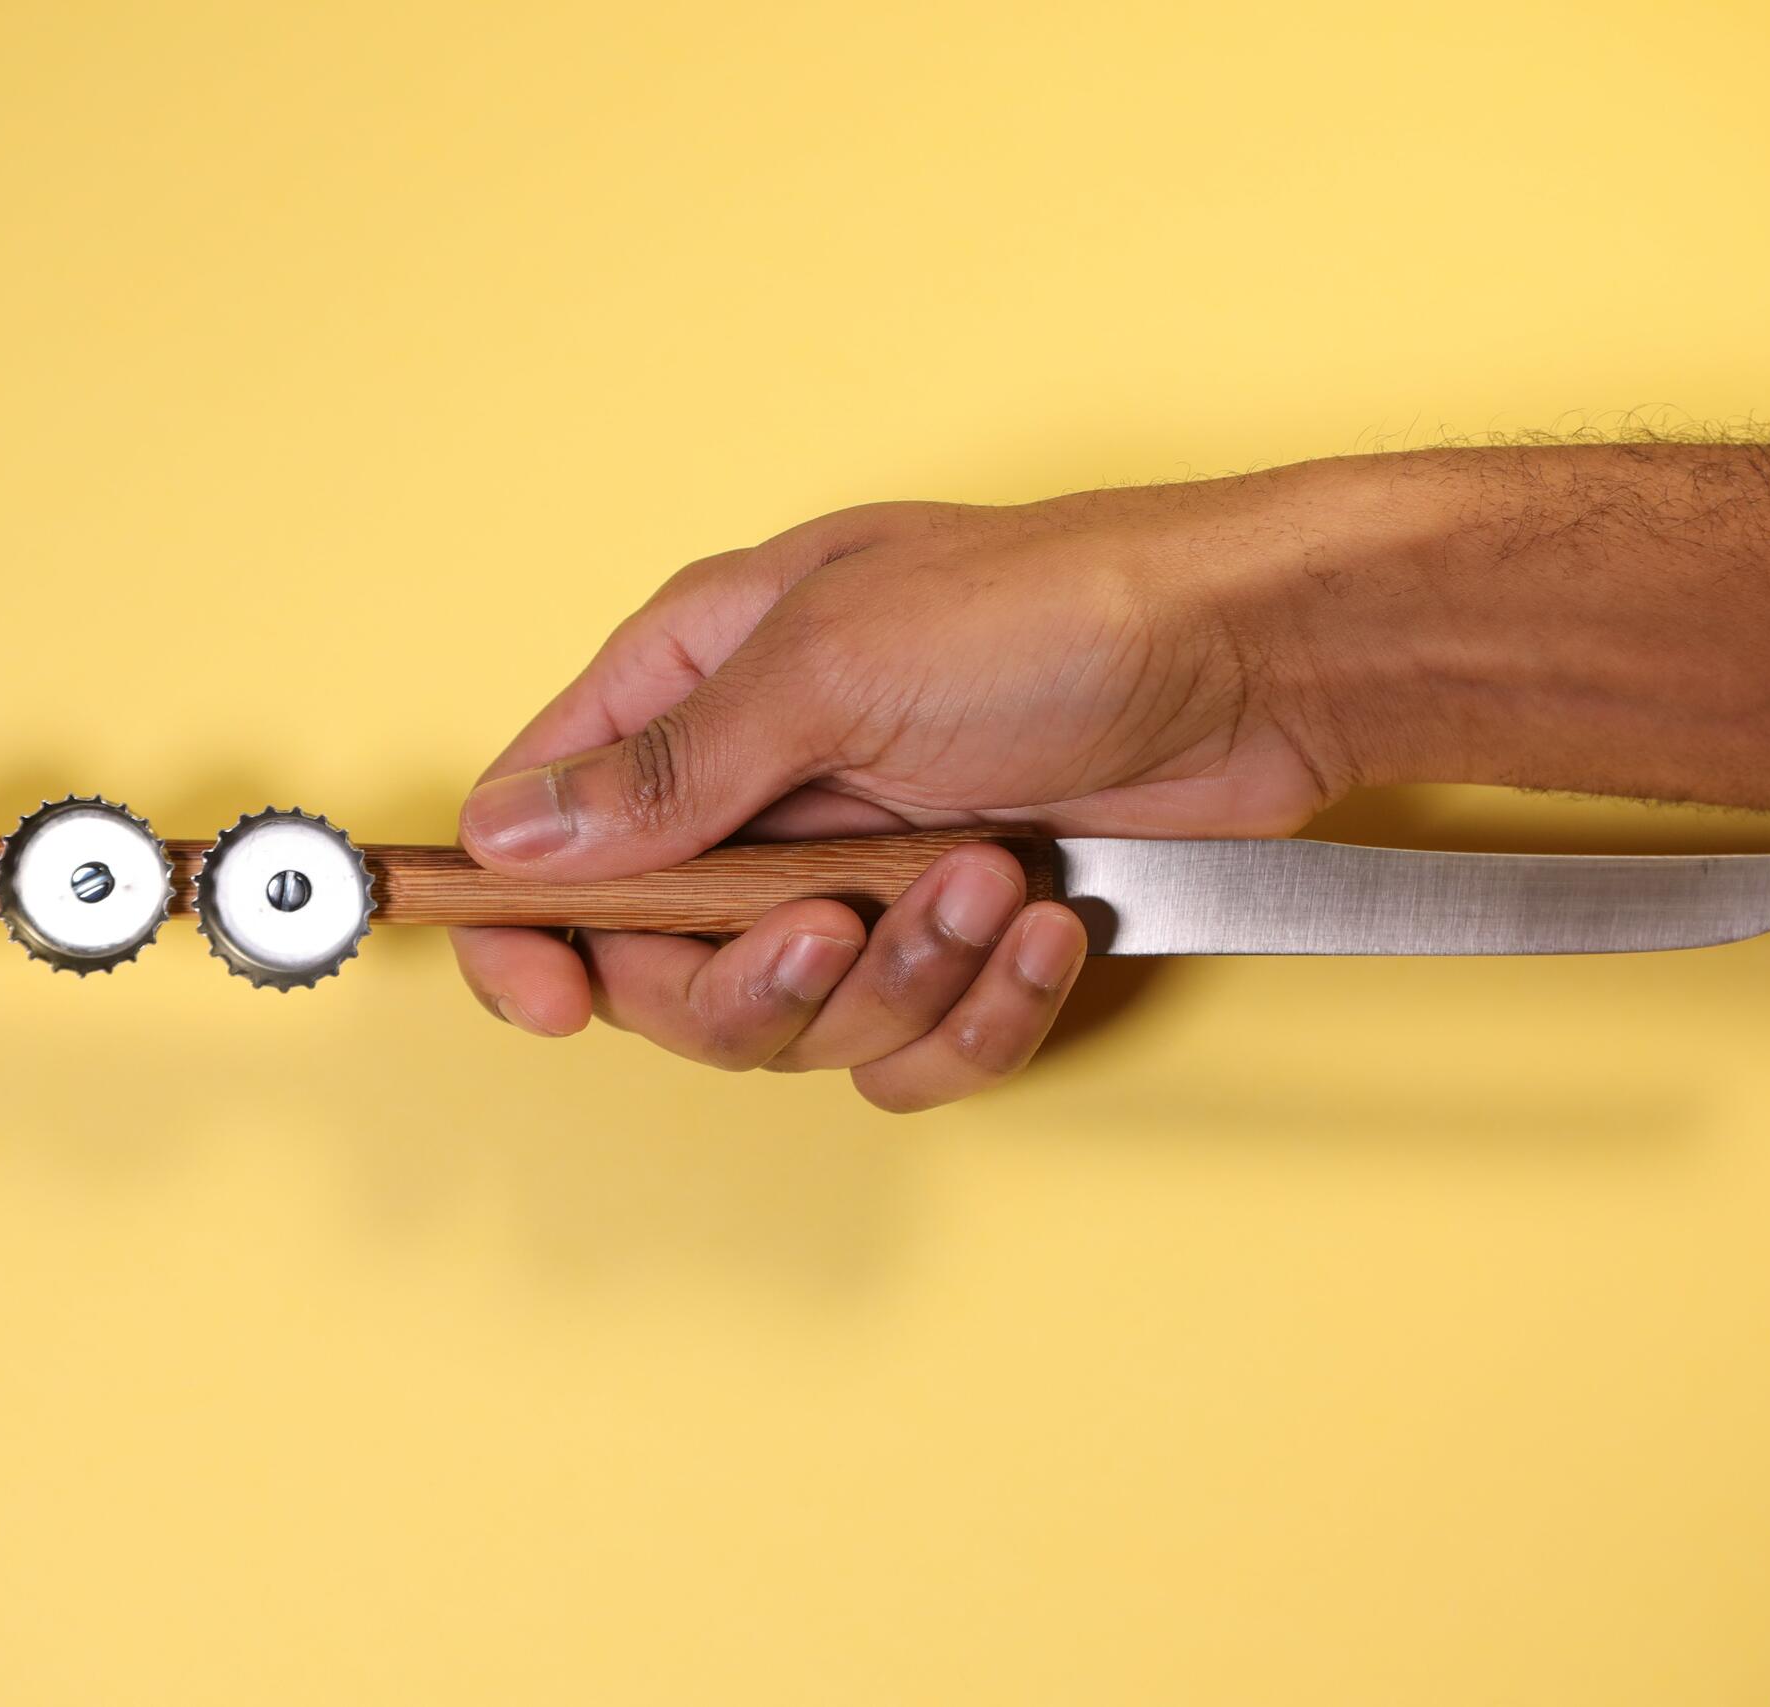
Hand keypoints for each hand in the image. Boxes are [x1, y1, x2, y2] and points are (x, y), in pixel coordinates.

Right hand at [448, 481, 1338, 1109]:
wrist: (1258, 657)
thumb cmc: (1056, 610)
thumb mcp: (835, 667)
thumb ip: (668, 771)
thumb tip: (511, 834)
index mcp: (701, 685)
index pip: (548, 831)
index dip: (529, 929)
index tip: (553, 997)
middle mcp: (766, 790)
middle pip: (667, 971)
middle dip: (753, 976)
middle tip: (829, 928)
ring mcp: (863, 871)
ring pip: (800, 1024)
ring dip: (899, 976)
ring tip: (990, 880)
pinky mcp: (958, 938)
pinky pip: (915, 1047)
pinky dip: (981, 1010)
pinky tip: (1042, 925)